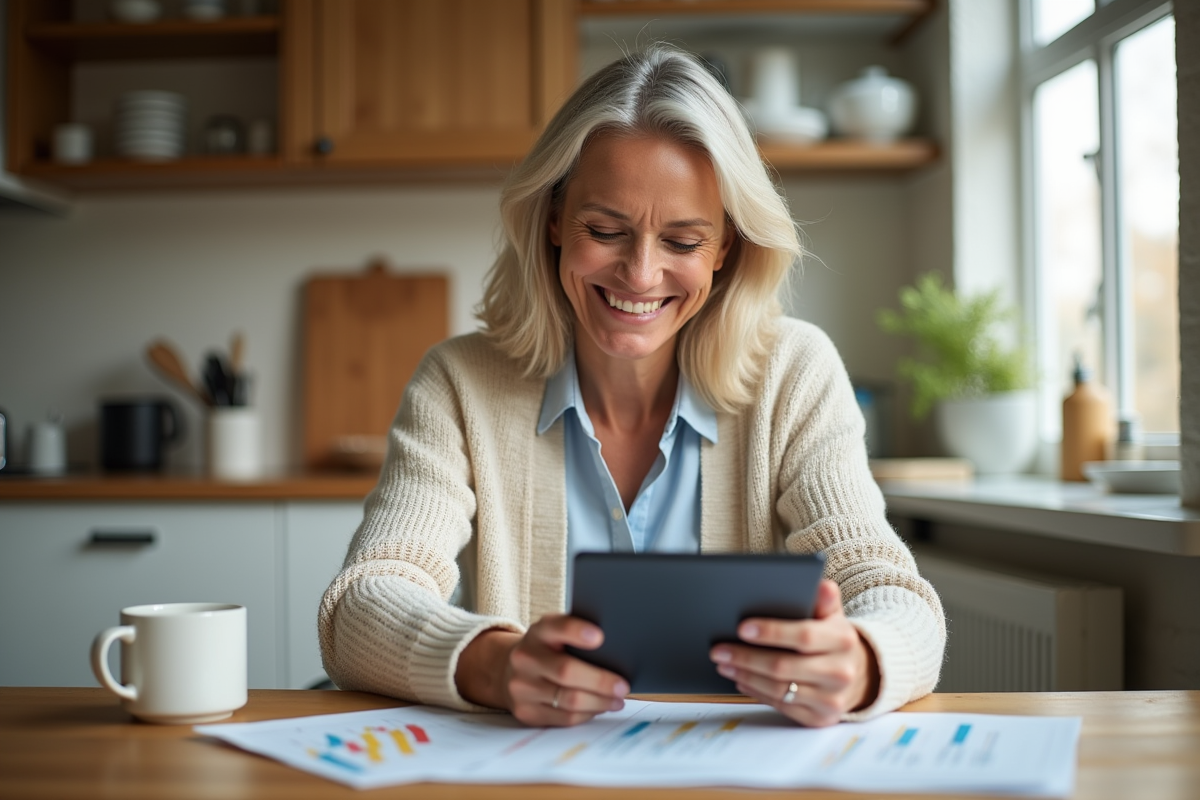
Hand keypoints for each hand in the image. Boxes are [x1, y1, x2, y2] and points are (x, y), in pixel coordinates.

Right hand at [455, 615, 628, 726]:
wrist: (510, 671)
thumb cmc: (547, 650)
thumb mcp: (555, 634)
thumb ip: (577, 636)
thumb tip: (618, 650)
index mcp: (538, 632)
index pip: (556, 627)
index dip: (577, 631)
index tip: (600, 637)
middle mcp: (525, 658)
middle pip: (566, 671)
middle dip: (601, 681)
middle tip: (623, 686)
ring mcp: (522, 687)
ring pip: (569, 700)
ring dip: (599, 702)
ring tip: (617, 700)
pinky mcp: (525, 711)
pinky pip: (564, 718)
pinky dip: (587, 714)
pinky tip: (599, 708)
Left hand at [708, 579, 879, 726]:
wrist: (854, 675)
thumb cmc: (831, 639)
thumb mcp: (831, 615)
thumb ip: (824, 599)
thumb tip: (820, 585)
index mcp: (843, 640)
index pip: (804, 636)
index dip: (771, 632)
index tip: (741, 628)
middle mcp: (840, 673)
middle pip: (783, 666)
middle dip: (746, 657)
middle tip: (718, 650)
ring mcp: (831, 699)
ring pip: (778, 689)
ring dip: (745, 675)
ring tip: (724, 663)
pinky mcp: (819, 718)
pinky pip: (781, 706)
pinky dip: (756, 692)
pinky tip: (740, 679)